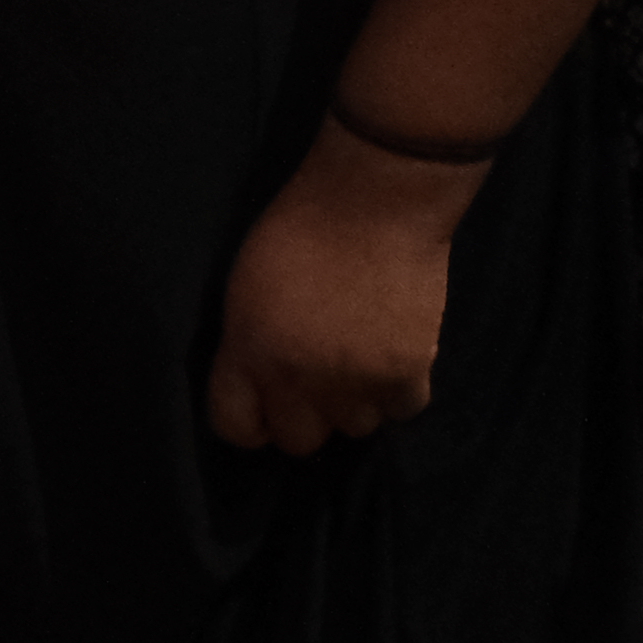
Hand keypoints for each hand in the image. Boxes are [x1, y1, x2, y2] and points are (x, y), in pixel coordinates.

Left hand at [203, 132, 470, 455]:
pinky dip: (399, 390)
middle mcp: (297, 378)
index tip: (263, 406)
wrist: (374, 201)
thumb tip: (260, 384)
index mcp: (248, 351)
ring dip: (356, 403)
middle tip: (317, 383)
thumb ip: (250, 345)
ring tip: (359, 361)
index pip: (236, 428)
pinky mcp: (407, 373)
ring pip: (354, 428)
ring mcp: (354, 381)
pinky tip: (393, 356)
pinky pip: (402, 410)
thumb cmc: (300, 228)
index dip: (250, 421)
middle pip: (299, 441)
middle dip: (305, 417)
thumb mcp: (246, 288)